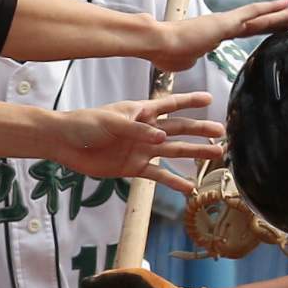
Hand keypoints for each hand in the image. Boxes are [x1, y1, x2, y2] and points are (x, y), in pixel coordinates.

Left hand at [50, 92, 225, 186]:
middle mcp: (146, 130)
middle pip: (178, 129)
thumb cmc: (86, 124)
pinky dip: (173, 181)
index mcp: (141, 111)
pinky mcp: (134, 167)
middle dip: (200, 130)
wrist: (66, 144)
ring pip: (173, 151)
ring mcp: (142, 149)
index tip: (209, 99)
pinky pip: (158, 175)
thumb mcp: (112, 122)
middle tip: (222, 133)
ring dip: (194, 154)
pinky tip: (189, 188)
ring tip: (216, 156)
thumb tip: (163, 138)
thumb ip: (137, 129)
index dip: (189, 101)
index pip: (170, 104)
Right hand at [150, 0, 287, 72]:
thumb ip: (191, 58)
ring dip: (282, 15)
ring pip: (260, 17)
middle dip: (278, 21)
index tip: (275, 28)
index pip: (244, 31)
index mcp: (213, 35)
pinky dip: (270, 9)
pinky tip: (284, 6)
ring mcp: (224, 23)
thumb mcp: (183, 60)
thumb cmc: (164, 52)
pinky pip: (253, 14)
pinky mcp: (225, 23)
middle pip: (257, 23)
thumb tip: (190, 59)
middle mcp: (222, 25)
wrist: (157, 43)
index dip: (261, 29)